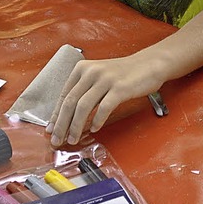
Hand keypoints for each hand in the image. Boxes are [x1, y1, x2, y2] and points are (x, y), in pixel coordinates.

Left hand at [47, 52, 163, 146]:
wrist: (150, 64)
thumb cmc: (126, 73)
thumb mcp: (100, 76)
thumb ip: (86, 91)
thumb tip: (70, 115)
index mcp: (83, 68)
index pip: (64, 95)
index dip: (56, 115)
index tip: (51, 130)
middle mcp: (92, 72)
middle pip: (70, 102)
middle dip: (61, 125)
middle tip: (58, 139)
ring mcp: (106, 79)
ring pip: (83, 107)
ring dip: (76, 126)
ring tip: (73, 138)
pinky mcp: (120, 88)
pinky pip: (104, 108)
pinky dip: (97, 121)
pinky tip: (95, 129)